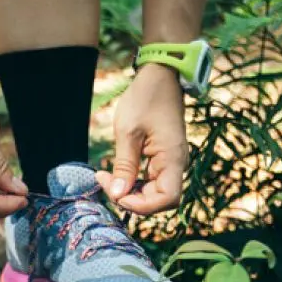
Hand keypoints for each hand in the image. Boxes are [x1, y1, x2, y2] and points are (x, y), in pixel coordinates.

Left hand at [96, 63, 188, 214]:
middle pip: (159, 200)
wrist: (159, 76)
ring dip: (130, 192)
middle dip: (132, 200)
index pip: (166, 199)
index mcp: (172, 159)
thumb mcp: (128, 132)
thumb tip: (119, 195)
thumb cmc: (145, 99)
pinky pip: (149, 181)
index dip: (142, 205)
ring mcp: (170, 162)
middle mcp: (176, 164)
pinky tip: (114, 173)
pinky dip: (132, 182)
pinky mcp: (162, 159)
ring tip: (106, 177)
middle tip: (105, 182)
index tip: (117, 194)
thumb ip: (124, 166)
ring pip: (153, 193)